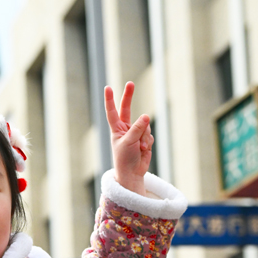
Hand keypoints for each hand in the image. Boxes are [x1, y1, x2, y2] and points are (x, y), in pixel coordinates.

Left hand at [104, 81, 153, 195]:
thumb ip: (137, 129)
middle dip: (129, 96)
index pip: (112, 112)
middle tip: (130, 83)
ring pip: (144, 125)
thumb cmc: (125, 159)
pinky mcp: (145, 139)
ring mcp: (135, 133)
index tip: (107, 87)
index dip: (110, 100)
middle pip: (127, 108)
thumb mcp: (129, 143)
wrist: (133, 173)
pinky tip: (144, 150)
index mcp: (116, 129)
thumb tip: (146, 116)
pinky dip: (148, 142)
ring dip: (144, 136)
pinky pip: (150, 134)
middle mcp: (125, 129)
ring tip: (140, 147)